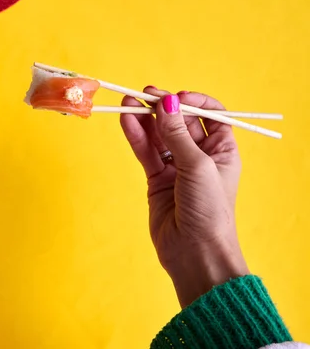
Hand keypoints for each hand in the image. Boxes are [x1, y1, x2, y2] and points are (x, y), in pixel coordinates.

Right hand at [120, 88, 249, 306]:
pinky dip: (137, 136)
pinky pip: (146, 152)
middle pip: (180, 122)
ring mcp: (177, 167)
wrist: (195, 254)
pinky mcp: (157, 179)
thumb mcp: (197, 166)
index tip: (176, 97)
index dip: (194, 102)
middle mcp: (200, 156)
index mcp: (222, 150)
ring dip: (145, 119)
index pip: (211, 115)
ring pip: (159, 136)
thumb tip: (167, 102)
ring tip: (128, 102)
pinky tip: (127, 120)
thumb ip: (177, 134)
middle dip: (163, 107)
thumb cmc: (209, 212)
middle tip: (145, 94)